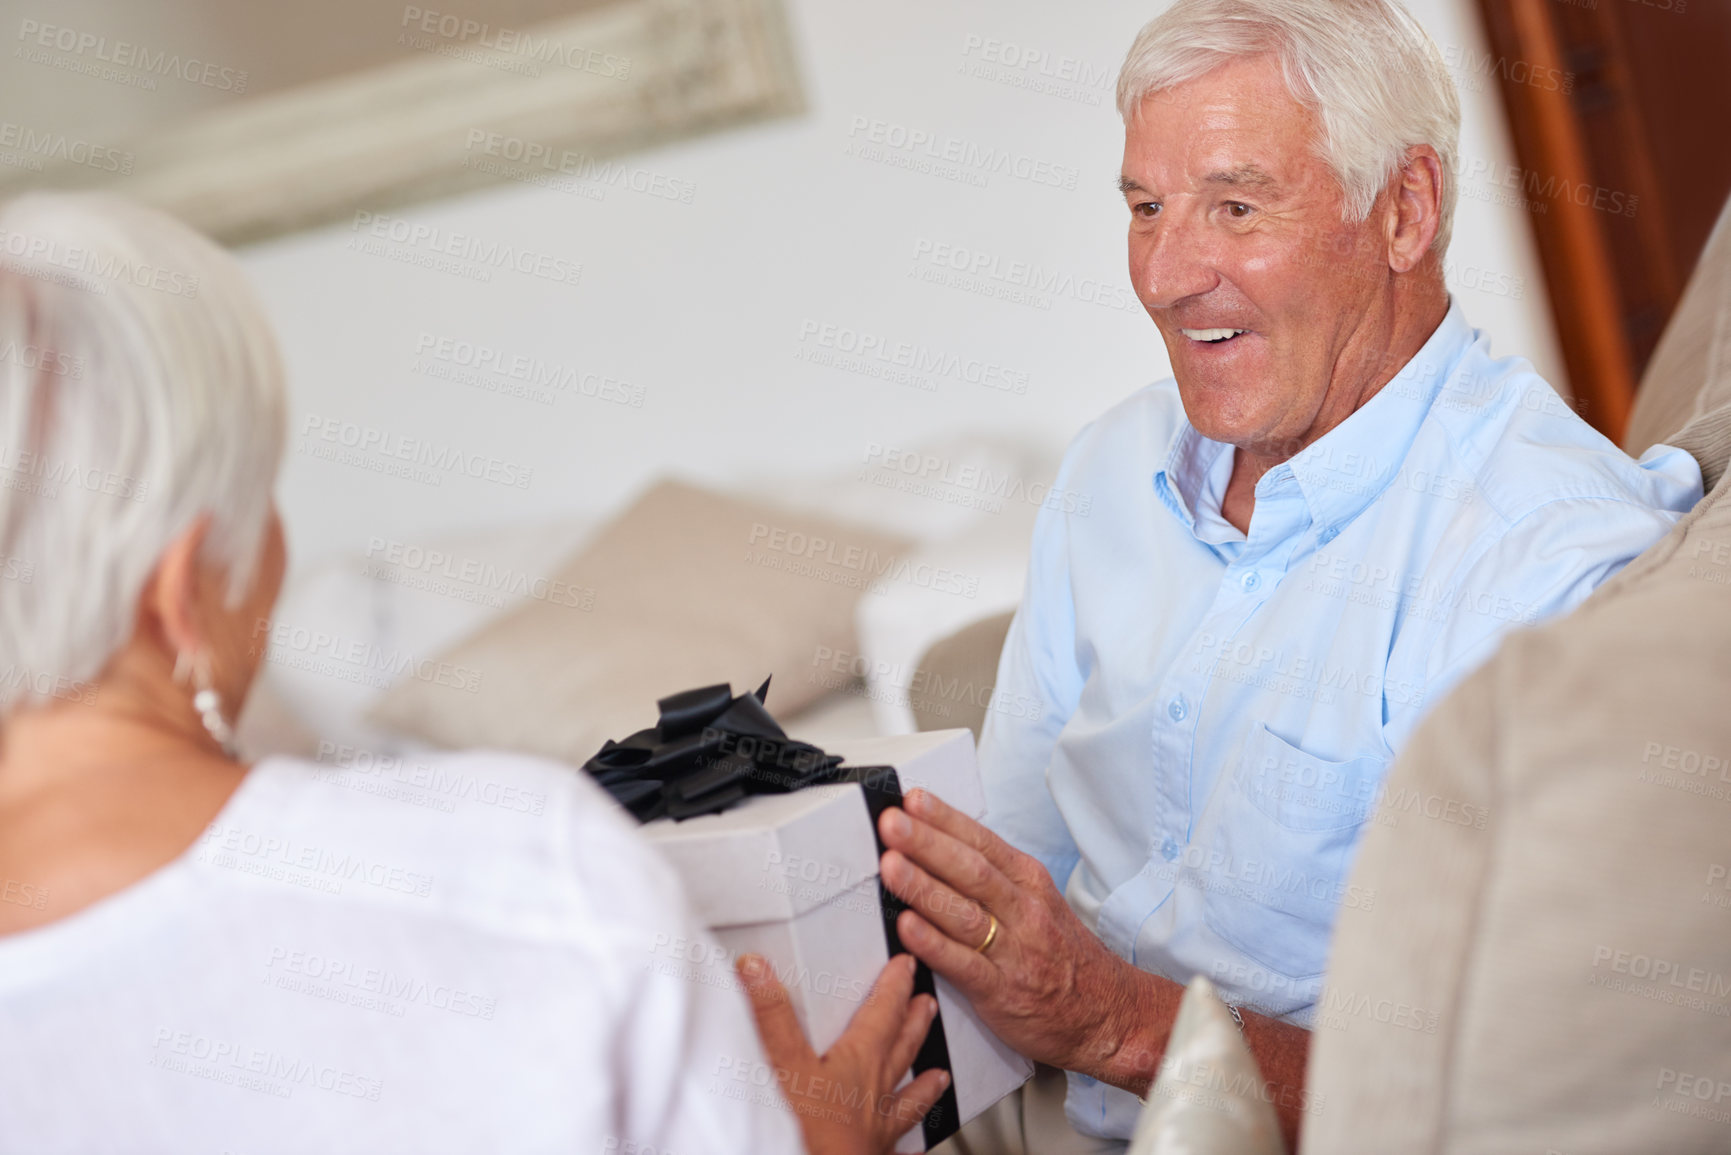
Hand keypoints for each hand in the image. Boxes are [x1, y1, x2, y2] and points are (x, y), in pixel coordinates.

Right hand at [736, 951, 950, 1154]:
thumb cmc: (810, 1131)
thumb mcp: (783, 1063)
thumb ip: (773, 1016)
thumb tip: (758, 969)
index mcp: (859, 1062)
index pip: (883, 1013)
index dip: (894, 987)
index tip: (906, 966)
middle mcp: (875, 1093)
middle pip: (902, 1050)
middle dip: (914, 1024)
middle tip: (928, 1006)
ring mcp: (876, 1130)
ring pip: (908, 1101)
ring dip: (923, 1085)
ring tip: (941, 1077)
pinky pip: (896, 1153)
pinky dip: (907, 1150)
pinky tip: (914, 1153)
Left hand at [876, 788, 1178, 1093]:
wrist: (1108, 1012)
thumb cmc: (1063, 953)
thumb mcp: (1038, 901)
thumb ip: (992, 877)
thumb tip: (937, 846)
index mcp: (1028, 881)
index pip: (981, 842)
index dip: (945, 819)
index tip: (912, 799)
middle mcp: (1023, 910)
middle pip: (971, 871)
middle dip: (928, 844)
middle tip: (892, 823)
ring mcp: (1014, 951)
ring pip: (964, 913)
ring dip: (924, 887)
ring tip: (891, 866)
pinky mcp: (1002, 992)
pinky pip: (963, 965)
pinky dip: (933, 945)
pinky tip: (907, 928)